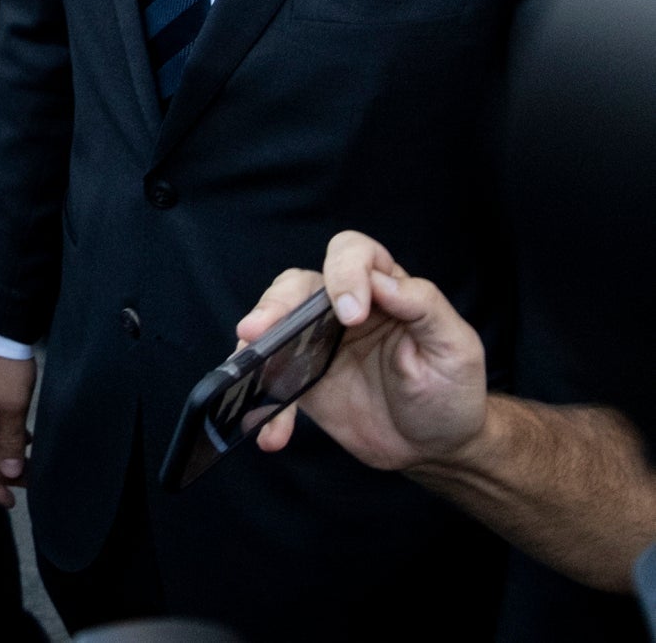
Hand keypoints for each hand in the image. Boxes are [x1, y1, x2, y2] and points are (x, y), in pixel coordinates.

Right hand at [242, 230, 488, 472]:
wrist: (436, 447)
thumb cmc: (451, 392)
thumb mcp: (455, 348)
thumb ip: (424, 307)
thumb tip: (380, 281)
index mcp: (384, 292)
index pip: (354, 254)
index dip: (345, 273)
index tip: (351, 315)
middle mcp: (343, 309)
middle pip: (298, 284)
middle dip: (276, 303)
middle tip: (262, 330)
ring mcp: (317, 343)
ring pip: (274, 323)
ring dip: (255, 342)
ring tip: (246, 364)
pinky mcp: (302, 380)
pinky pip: (272, 382)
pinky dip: (266, 406)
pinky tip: (272, 433)